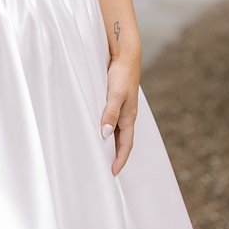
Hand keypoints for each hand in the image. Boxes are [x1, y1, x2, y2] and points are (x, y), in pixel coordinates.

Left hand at [100, 56, 140, 175]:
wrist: (125, 56)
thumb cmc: (121, 74)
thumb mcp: (115, 94)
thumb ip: (110, 113)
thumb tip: (105, 134)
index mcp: (129, 117)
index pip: (126, 144)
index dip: (120, 159)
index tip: (113, 172)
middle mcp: (127, 115)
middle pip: (123, 141)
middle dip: (117, 156)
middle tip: (107, 168)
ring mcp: (122, 109)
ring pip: (117, 131)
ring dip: (111, 144)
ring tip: (101, 154)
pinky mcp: (116, 101)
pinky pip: (113, 121)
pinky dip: (108, 130)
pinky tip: (99, 130)